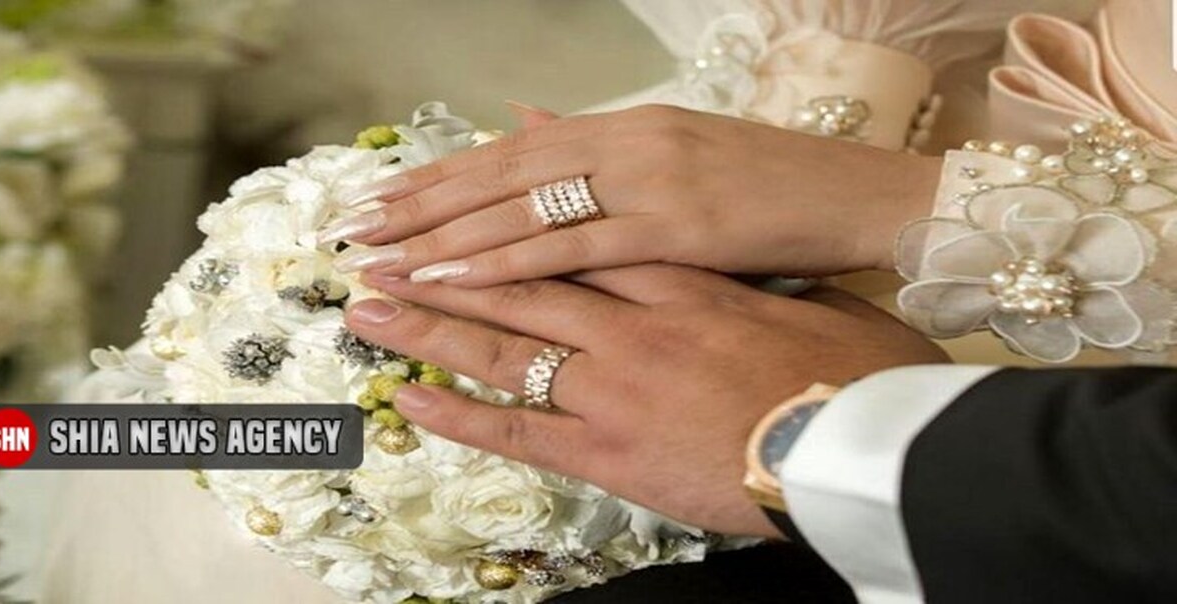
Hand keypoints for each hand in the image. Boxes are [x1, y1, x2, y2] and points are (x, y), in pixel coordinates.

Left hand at [323, 104, 940, 286]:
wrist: (865, 197)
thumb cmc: (780, 189)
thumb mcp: (684, 152)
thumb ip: (602, 144)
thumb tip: (528, 116)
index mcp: (628, 129)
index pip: (514, 153)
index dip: (445, 175)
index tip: (387, 195)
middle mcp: (628, 145)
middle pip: (502, 175)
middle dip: (424, 203)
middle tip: (356, 225)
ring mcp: (649, 183)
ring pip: (524, 209)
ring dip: (445, 235)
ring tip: (382, 255)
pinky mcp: (674, 229)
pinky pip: (573, 249)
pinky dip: (507, 262)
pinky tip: (454, 278)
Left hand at [344, 265, 949, 536]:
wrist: (859, 445)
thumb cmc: (849, 375)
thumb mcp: (805, 302)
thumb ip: (747, 276)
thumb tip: (725, 256)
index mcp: (679, 280)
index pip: (575, 243)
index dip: (509, 225)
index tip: (461, 214)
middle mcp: (631, 321)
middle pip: (519, 281)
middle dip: (446, 264)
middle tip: (385, 250)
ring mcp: (613, 384)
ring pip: (502, 344)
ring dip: (429, 324)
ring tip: (369, 305)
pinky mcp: (609, 450)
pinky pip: (517, 430)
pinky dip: (459, 415)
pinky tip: (408, 399)